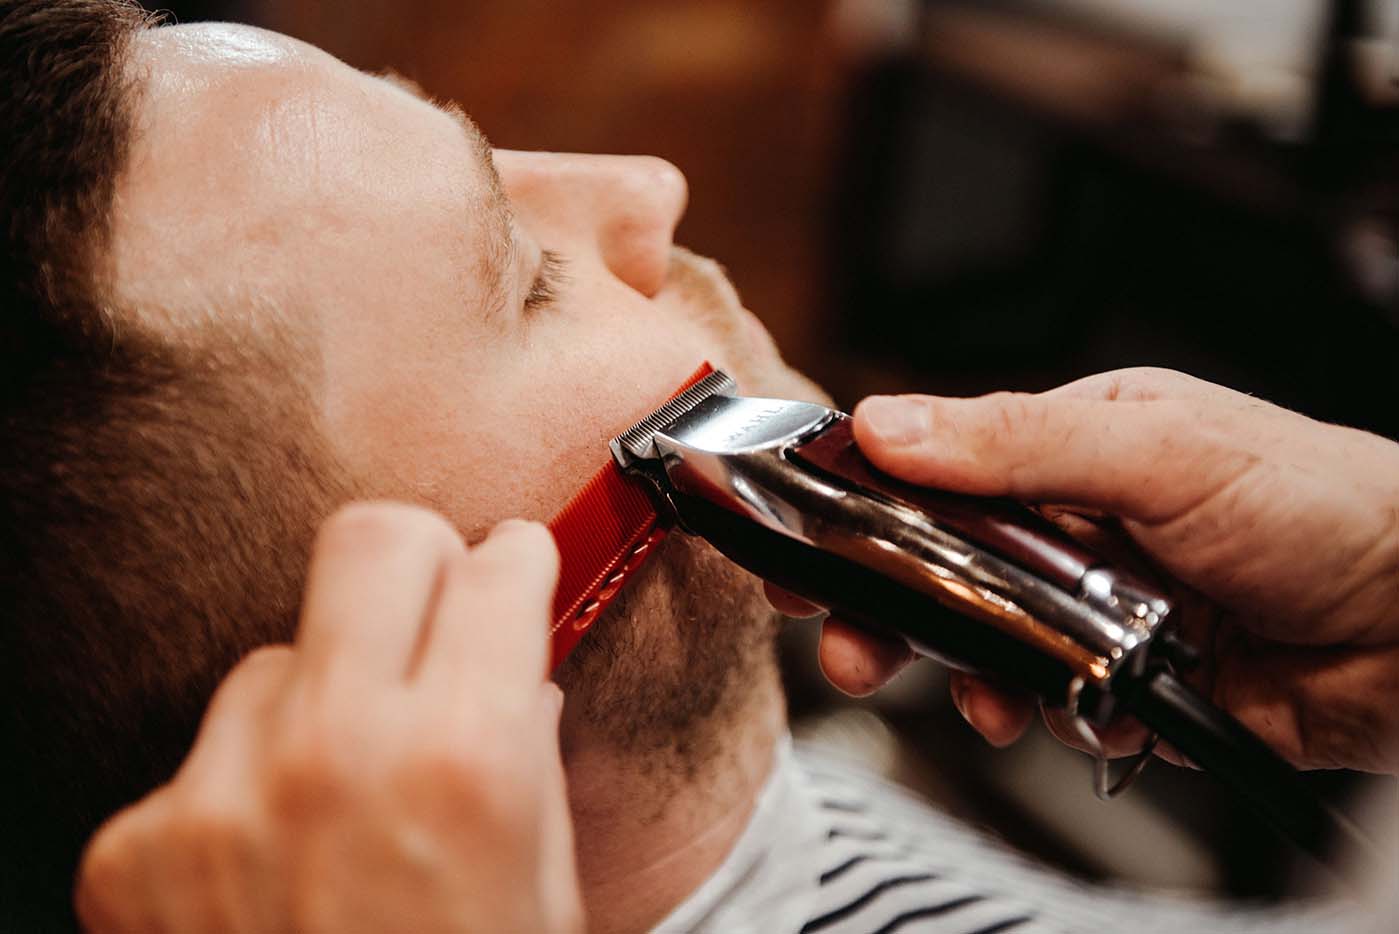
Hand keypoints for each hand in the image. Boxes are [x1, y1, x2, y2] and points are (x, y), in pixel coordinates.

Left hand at [75, 504, 581, 932]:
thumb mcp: (545, 894)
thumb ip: (528, 759)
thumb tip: (512, 673)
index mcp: (468, 763)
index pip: (496, 570)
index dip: (517, 561)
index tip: (514, 565)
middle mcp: (338, 753)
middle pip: (370, 540)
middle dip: (418, 558)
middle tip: (434, 602)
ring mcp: (222, 797)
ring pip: (275, 661)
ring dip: (319, 703)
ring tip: (341, 801)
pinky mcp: (138, 847)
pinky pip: (202, 761)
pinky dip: (241, 798)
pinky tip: (272, 876)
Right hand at [786, 368, 1398, 772]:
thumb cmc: (1324, 503)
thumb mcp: (1160, 447)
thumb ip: (1017, 439)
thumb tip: (887, 422)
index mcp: (1073, 442)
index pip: (936, 461)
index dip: (860, 495)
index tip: (797, 526)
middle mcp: (1074, 523)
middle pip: (939, 559)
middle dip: (879, 597)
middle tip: (832, 627)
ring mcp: (1094, 604)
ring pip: (981, 637)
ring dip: (951, 666)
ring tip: (950, 687)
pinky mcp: (1121, 680)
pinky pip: (1042, 699)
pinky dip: (1032, 712)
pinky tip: (1051, 711)